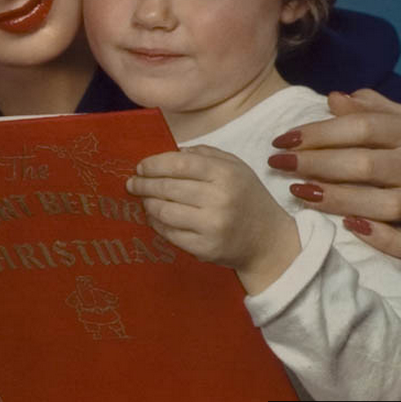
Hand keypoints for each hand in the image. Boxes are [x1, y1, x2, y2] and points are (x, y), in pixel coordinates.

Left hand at [126, 145, 298, 294]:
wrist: (268, 240)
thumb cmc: (247, 197)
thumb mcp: (235, 167)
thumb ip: (205, 154)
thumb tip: (172, 152)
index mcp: (226, 174)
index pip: (180, 164)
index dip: (155, 164)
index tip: (141, 167)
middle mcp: (219, 199)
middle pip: (168, 188)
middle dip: (144, 184)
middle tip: (132, 183)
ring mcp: (212, 226)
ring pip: (165, 212)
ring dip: (148, 204)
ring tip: (144, 199)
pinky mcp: (205, 248)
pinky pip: (170, 234)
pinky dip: (157, 224)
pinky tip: (155, 217)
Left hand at [269, 89, 400, 262]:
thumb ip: (372, 110)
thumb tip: (332, 97)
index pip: (362, 128)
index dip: (319, 132)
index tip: (282, 139)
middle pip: (366, 164)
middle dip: (317, 164)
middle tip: (279, 165)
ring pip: (383, 203)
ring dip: (338, 199)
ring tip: (299, 194)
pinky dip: (380, 238)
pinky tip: (348, 229)